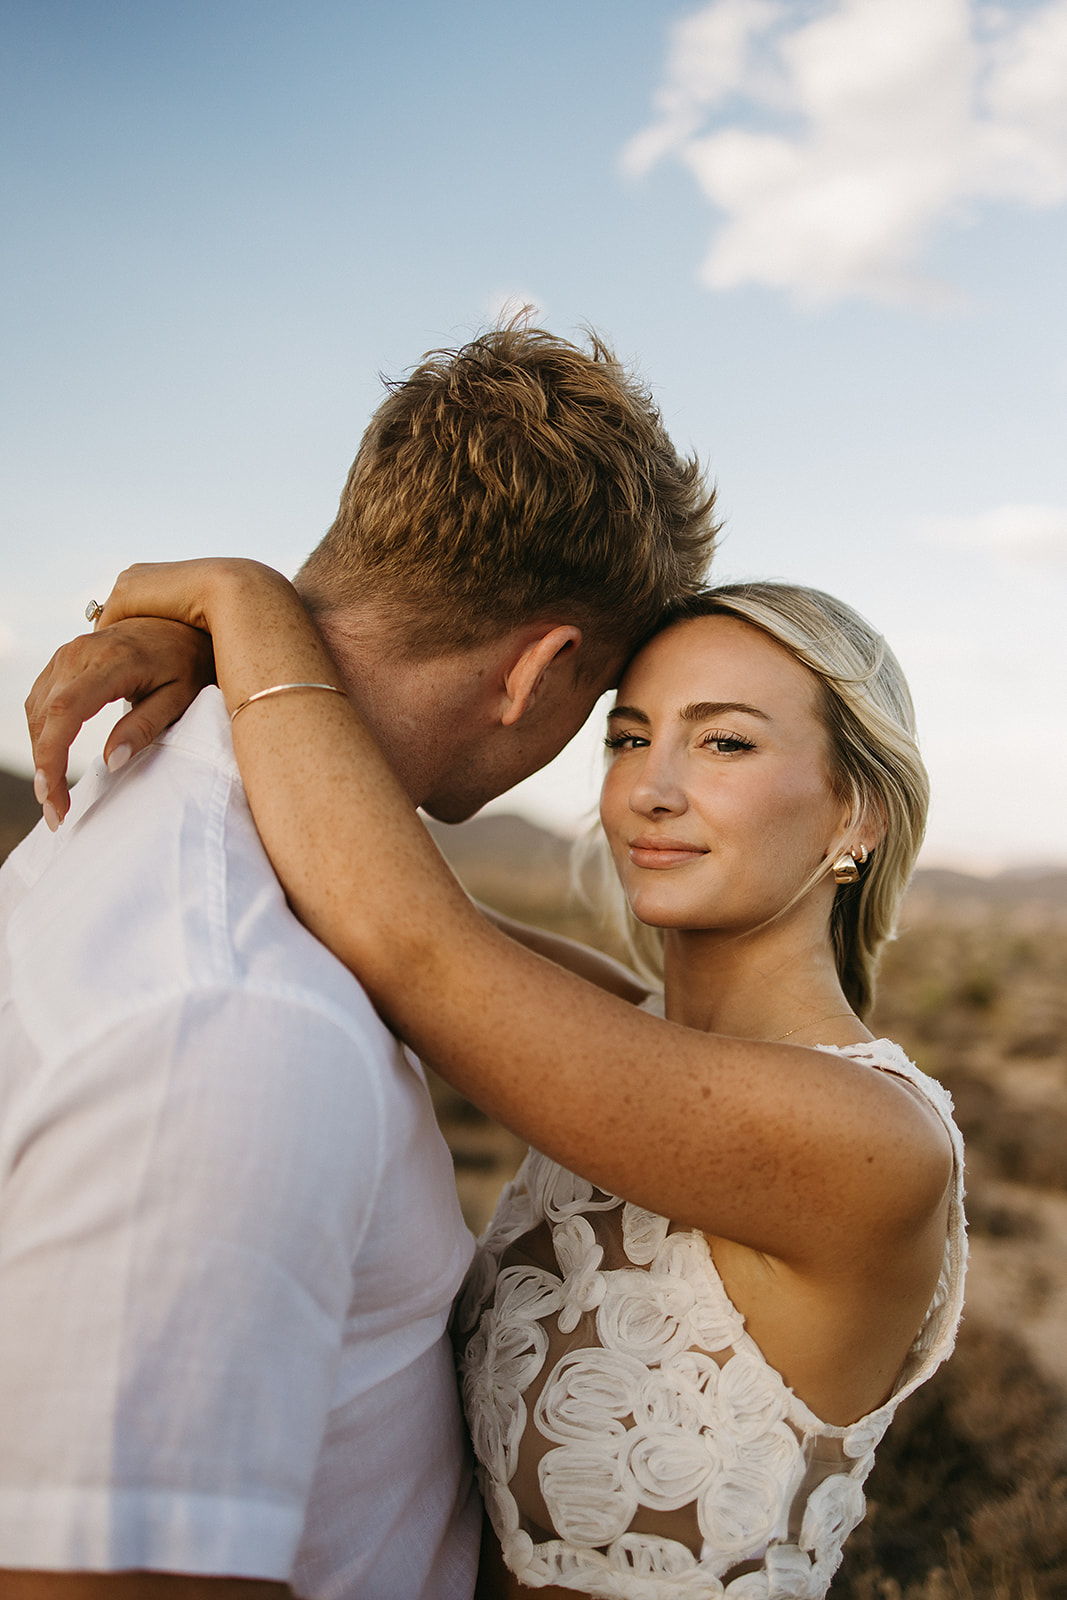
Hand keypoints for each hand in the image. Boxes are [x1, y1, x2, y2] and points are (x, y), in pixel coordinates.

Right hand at [26, 618, 214, 827]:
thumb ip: (145, 726)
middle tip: (55, 812)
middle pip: (45, 715)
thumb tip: (112, 762)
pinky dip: (42, 731)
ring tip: (54, 793)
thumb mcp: (180, 696)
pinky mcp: (65, 657)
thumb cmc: (188, 660)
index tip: (54, 797)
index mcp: (111, 661)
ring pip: (37, 708)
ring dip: (41, 752)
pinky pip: (41, 698)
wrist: (183, 620)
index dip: (52, 757)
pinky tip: (53, 760)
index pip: (65, 712)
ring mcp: (69, 651)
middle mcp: (81, 652)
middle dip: (44, 768)